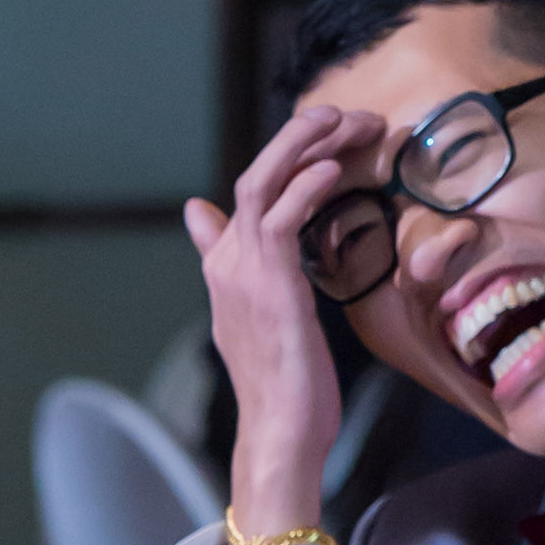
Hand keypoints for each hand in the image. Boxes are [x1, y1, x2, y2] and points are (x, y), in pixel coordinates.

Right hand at [182, 100, 371, 543]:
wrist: (279, 431)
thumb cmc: (283, 379)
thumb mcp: (261, 312)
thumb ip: (233, 263)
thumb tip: (199, 215)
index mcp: (228, 265)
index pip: (254, 190)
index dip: (290, 155)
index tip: (334, 135)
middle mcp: (228, 261)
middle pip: (256, 173)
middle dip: (299, 136)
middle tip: (345, 114)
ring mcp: (242, 271)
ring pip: (263, 182)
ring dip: (303, 144)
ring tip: (342, 118)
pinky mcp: (269, 284)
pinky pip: (281, 219)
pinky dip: (304, 187)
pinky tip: (331, 167)